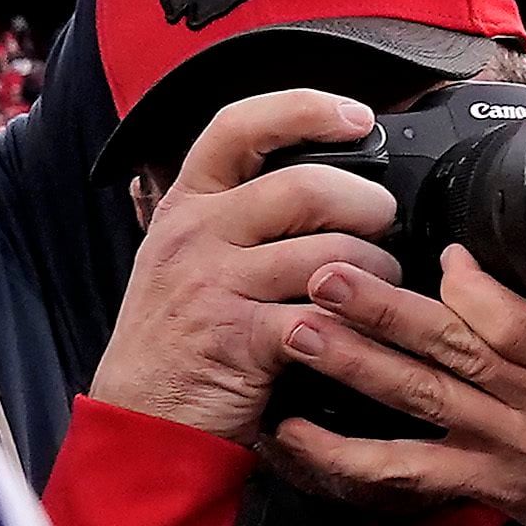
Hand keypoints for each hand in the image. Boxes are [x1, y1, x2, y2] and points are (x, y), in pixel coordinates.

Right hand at [86, 90, 396, 444]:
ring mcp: (216, 286)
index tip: (356, 115)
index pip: (239, 126)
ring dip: (377, 270)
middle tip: (382, 223)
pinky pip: (324, 318)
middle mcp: (197, 235)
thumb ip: (235, 209)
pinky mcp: (241, 339)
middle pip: (306, 187)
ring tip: (381, 285)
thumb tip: (316, 171)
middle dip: (367, 204)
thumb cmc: (177, 335)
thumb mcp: (184, 253)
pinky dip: (358, 325)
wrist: (142, 416)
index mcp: (188, 203)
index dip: (304, 109)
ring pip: (330, 254)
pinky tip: (360, 331)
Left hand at [265, 248, 525, 525]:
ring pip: (420, 402)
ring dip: (354, 364)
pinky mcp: (484, 483)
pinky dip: (343, 456)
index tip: (442, 251)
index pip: (525, 325)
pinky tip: (295, 431)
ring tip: (297, 329)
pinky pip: (404, 473)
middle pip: (456, 353)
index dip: (475, 288)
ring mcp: (510, 448)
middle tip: (327, 272)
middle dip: (384, 311)